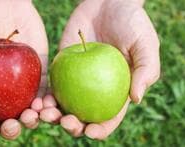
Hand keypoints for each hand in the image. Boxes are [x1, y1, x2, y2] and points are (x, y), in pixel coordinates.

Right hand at [0, 0, 47, 139]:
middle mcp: (2, 89)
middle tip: (12, 124)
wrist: (6, 2)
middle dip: (11, 128)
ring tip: (31, 116)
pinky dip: (46, 102)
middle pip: (8, 118)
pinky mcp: (39, 73)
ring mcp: (22, 83)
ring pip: (29, 110)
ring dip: (31, 120)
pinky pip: (45, 92)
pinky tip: (44, 105)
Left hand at [40, 0, 159, 139]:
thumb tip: (136, 99)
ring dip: (52, 115)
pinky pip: (51, 86)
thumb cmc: (132, 22)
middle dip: (72, 126)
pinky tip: (38, 100)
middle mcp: (94, 90)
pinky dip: (44, 95)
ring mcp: (77, 80)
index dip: (100, 129)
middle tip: (65, 122)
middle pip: (82, 116)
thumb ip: (146, 71)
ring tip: (45, 114)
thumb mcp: (146, 44)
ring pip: (63, 105)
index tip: (90, 131)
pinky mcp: (62, 67)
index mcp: (116, 91)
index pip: (109, 117)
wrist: (107, 2)